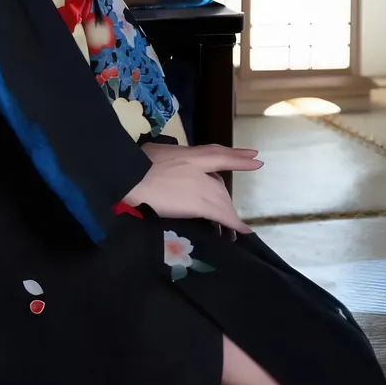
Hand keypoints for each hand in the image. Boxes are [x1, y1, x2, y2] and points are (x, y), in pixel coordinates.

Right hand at [123, 142, 261, 232]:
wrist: (129, 176)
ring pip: (222, 200)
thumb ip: (167, 158)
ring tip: (234, 230)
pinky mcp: (199, 203)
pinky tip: (240, 231)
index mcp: (188, 154)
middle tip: (228, 214)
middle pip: (219, 185)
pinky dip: (234, 224)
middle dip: (225, 199)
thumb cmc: (134, 164)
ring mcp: (201, 185)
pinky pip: (222, 215)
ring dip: (229, 215)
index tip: (255, 158)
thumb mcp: (154, 152)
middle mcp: (199, 167)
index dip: (237, 157)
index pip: (218, 154)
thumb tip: (164, 162)